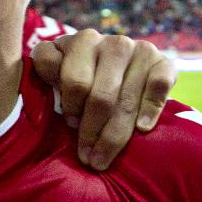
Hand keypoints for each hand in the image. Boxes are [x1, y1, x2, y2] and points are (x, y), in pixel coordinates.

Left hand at [31, 29, 174, 170]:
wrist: (127, 77)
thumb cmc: (81, 84)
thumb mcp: (56, 78)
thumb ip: (45, 79)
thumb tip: (39, 100)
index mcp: (77, 42)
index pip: (73, 79)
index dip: (70, 106)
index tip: (69, 126)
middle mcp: (110, 41)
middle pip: (100, 96)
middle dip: (91, 132)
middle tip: (87, 158)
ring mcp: (138, 49)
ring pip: (125, 98)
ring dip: (114, 135)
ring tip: (102, 159)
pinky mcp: (162, 61)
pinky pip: (158, 85)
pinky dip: (150, 109)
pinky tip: (143, 130)